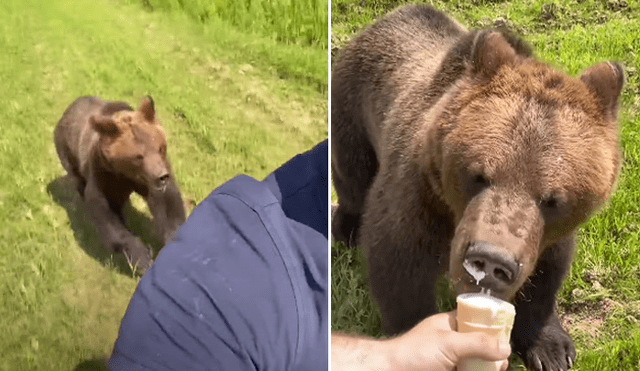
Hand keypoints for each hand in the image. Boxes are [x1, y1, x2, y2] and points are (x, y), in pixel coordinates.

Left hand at [331, 310, 510, 370]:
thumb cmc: (414, 353)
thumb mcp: (450, 344)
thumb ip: (478, 343)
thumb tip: (505, 347)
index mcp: (449, 325)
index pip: (475, 319)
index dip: (491, 325)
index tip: (506, 335)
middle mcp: (450, 341)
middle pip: (479, 344)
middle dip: (493, 353)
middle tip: (502, 362)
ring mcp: (449, 358)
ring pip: (474, 361)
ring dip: (486, 366)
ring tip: (497, 368)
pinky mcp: (448, 370)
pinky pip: (467, 369)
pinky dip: (476, 370)